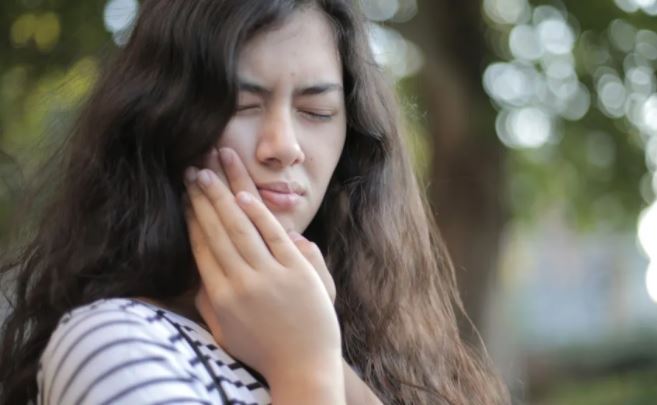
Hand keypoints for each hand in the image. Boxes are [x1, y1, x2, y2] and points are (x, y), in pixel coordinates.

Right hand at [184, 157, 340, 381]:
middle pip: (216, 231)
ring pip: (240, 228)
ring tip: (209, 171)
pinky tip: (242, 195)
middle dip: (201, 198)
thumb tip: (196, 274)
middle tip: (190, 171)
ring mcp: (269, 276)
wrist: (303, 367)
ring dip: (222, 196)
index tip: (183, 196)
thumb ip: (207, 304)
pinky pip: (273, 236)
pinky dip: (258, 214)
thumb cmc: (262, 351)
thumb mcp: (224, 333)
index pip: (202, 247)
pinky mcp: (296, 272)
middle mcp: (240, 283)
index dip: (191, 218)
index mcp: (220, 297)